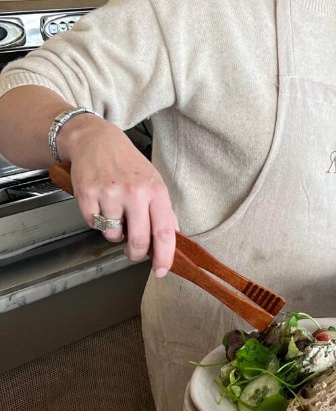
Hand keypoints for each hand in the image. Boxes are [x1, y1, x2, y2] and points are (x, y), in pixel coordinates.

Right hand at [58, 115, 177, 275]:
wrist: (96, 140)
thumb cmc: (127, 163)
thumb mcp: (153, 182)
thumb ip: (163, 211)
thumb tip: (172, 239)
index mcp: (155, 191)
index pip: (164, 232)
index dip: (164, 256)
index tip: (162, 270)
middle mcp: (134, 192)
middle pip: (139, 240)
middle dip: (137, 253)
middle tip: (134, 252)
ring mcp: (110, 193)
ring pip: (113, 235)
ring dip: (114, 233)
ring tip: (115, 214)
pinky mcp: (88, 194)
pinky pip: (94, 224)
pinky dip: (97, 221)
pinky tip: (100, 205)